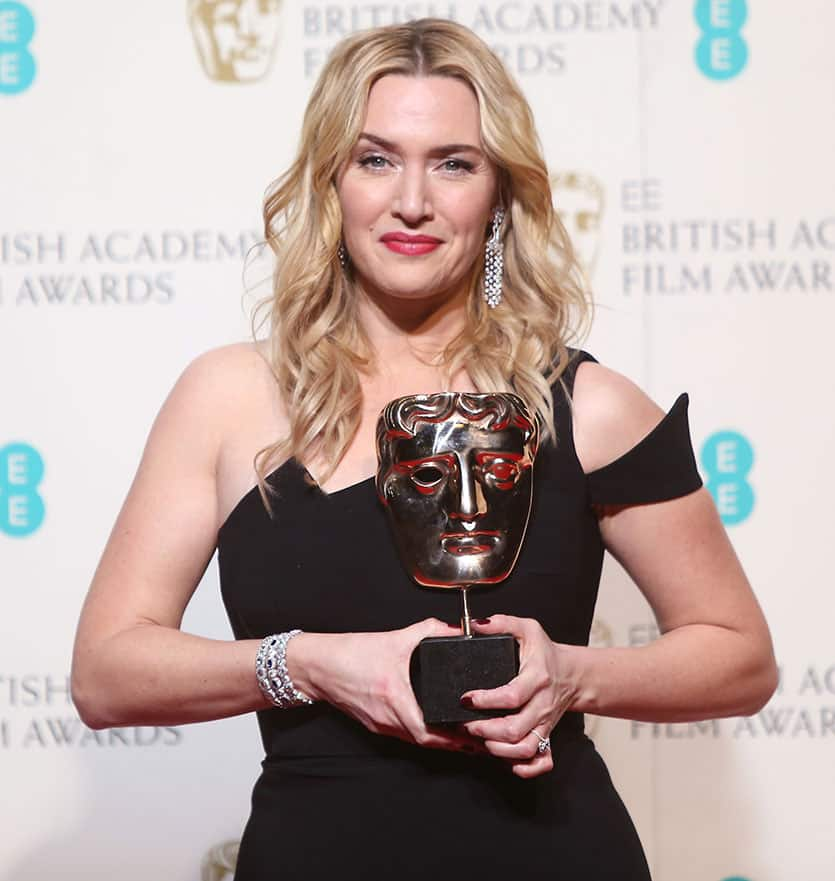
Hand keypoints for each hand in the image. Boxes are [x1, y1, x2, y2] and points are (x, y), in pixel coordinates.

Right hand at [288, 619, 485, 754]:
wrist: (318, 666)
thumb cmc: (350, 654)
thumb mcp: (394, 638)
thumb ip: (428, 630)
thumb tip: (455, 629)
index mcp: (394, 697)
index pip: (428, 733)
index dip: (453, 740)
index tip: (474, 737)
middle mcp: (387, 718)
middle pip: (426, 743)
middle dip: (453, 744)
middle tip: (477, 740)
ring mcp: (379, 724)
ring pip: (415, 741)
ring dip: (438, 741)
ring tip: (462, 737)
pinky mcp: (374, 723)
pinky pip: (403, 735)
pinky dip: (421, 734)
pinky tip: (433, 727)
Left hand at [460, 615, 578, 777]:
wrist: (573, 674)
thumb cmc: (545, 652)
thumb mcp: (527, 629)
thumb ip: (501, 623)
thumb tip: (475, 624)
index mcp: (537, 678)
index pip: (512, 696)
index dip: (486, 701)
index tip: (466, 698)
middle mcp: (542, 705)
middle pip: (514, 729)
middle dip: (484, 730)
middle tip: (465, 723)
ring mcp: (545, 723)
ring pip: (523, 748)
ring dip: (498, 749)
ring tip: (478, 738)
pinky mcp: (546, 735)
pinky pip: (541, 761)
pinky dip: (524, 767)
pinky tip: (506, 760)